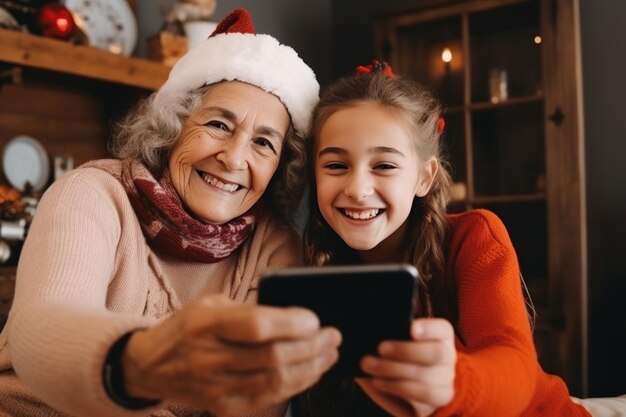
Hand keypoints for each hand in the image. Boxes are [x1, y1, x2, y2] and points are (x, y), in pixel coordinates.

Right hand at [122, 294, 340, 415]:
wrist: (151, 365)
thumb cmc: (187, 327)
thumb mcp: (210, 304)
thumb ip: (247, 310)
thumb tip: (297, 316)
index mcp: (205, 324)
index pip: (257, 326)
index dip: (292, 324)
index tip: (315, 319)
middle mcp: (209, 358)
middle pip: (273, 357)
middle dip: (312, 347)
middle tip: (333, 335)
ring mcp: (215, 387)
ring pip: (275, 382)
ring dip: (311, 368)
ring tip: (330, 354)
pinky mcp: (222, 407)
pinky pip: (268, 398)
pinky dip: (295, 386)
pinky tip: (310, 372)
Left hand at [356, 318, 455, 416]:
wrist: (412, 383)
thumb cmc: (401, 353)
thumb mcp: (397, 339)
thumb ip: (391, 334)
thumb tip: (372, 333)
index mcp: (441, 336)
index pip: (443, 329)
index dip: (428, 329)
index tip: (411, 328)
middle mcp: (448, 357)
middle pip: (436, 354)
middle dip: (405, 351)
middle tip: (380, 348)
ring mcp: (445, 380)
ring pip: (426, 378)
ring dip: (394, 371)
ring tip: (369, 366)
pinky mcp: (437, 398)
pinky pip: (421, 396)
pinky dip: (396, 388)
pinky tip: (378, 381)